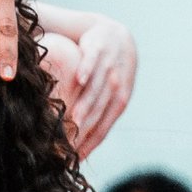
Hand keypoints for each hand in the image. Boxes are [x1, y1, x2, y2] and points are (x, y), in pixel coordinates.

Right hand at [42, 10, 138, 155]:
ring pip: (97, 88)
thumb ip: (97, 114)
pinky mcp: (98, 48)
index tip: (77, 156)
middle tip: (72, 144)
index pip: (104, 126)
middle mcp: (116, 85)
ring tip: (75, 119)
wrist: (116, 35)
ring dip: (86, 103)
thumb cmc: (108, 72)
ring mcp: (108, 66)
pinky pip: (93, 60)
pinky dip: (88, 69)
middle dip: (87, 128)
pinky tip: (80, 79)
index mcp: (118, 100)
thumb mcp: (109, 94)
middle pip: (101, 110)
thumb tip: (79, 144)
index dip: (91, 143)